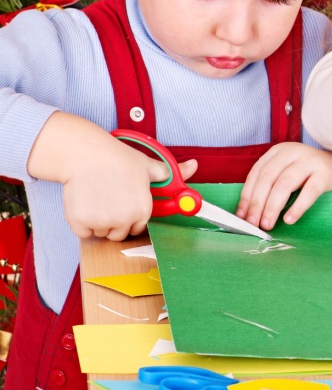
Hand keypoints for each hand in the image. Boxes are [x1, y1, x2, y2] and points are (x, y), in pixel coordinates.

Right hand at [29, 113, 198, 240]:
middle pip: (118, 234)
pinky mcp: (80, 222)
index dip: (130, 217)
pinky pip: (82, 232)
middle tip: (109, 201)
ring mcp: (102, 222)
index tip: (124, 206)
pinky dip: (81, 222)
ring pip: (100, 233)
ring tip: (97, 198)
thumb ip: (172, 172)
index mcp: (143, 209)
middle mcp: (124, 219)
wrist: (86, 155)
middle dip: (114, 223)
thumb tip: (194, 166)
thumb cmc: (118, 159)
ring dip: (97, 222)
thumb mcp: (149, 165)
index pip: (137, 227)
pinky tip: (84, 202)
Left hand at [237, 143, 331, 229]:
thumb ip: (267, 186)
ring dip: (273, 207)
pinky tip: (289, 219)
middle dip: (258, 203)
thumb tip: (246, 214)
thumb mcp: (284, 172)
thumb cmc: (305, 174)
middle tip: (253, 224)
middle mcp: (292, 151)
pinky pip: (309, 192)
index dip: (247, 196)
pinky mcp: (325, 173)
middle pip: (268, 178)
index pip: (257, 173)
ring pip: (285, 184)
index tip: (242, 216)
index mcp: (278, 151)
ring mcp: (310, 161)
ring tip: (268, 223)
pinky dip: (297, 207)